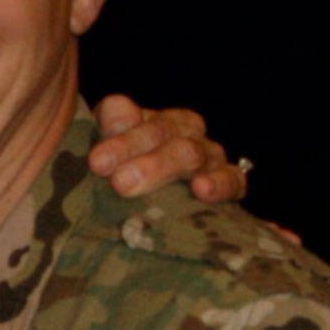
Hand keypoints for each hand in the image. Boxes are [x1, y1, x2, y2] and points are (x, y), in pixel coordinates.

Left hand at [88, 94, 245, 203]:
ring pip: (190, 152)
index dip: (114, 135)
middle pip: (159, 131)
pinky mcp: (231, 181)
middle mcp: (182, 130)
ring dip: (160, 166)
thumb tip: (114, 114)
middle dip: (131, 150)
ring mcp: (209, 154)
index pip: (128, 116)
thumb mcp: (111, 157)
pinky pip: (232, 178)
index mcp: (148, 120)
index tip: (97, 162)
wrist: (180, 214)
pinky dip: (218, 183)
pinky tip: (201, 189)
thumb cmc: (129, 181)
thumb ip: (109, 130)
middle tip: (111, 177)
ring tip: (131, 183)